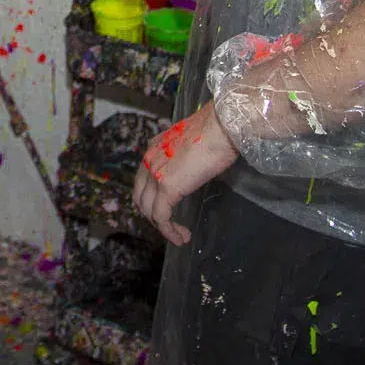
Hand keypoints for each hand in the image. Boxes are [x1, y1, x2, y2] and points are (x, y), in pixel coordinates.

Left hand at [131, 103, 238, 245]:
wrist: (223, 126)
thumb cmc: (218, 131)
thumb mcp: (194, 143)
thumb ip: (185, 156)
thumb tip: (194, 167)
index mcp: (155, 146)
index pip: (144, 179)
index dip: (152, 197)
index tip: (167, 208)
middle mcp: (149, 159)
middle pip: (141, 196)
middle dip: (153, 214)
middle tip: (171, 225)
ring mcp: (155, 173)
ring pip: (149, 209)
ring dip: (162, 227)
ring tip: (179, 235)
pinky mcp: (167, 187)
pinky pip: (161, 217)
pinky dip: (169, 231)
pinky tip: (181, 238)